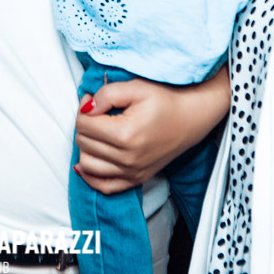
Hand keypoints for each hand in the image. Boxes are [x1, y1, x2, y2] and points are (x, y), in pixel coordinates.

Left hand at [74, 68, 227, 193]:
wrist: (191, 118)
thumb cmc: (164, 100)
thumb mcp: (136, 87)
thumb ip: (106, 95)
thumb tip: (86, 108)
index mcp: (125, 135)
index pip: (83, 125)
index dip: (84, 107)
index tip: (94, 100)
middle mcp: (127, 159)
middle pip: (83, 143)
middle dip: (84, 125)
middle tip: (98, 113)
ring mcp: (132, 172)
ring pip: (87, 164)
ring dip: (86, 146)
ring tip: (97, 132)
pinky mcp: (136, 180)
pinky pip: (102, 186)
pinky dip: (90, 175)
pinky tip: (90, 159)